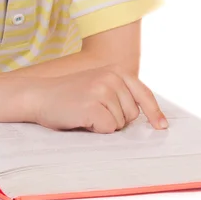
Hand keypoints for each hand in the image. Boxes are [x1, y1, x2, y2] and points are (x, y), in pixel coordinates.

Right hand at [30, 65, 167, 133]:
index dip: (154, 113)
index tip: (161, 127)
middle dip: (116, 118)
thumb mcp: (98, 84)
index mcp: (115, 70)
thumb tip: (145, 116)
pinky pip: (108, 129)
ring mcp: (102, 90)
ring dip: (104, 124)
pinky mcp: (93, 105)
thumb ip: (119, 92)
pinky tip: (82, 118)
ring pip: (120, 124)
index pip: (143, 94)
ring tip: (85, 112)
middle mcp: (112, 77)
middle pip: (133, 114)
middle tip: (93, 110)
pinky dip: (96, 129)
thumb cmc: (69, 95)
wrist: (39, 95)